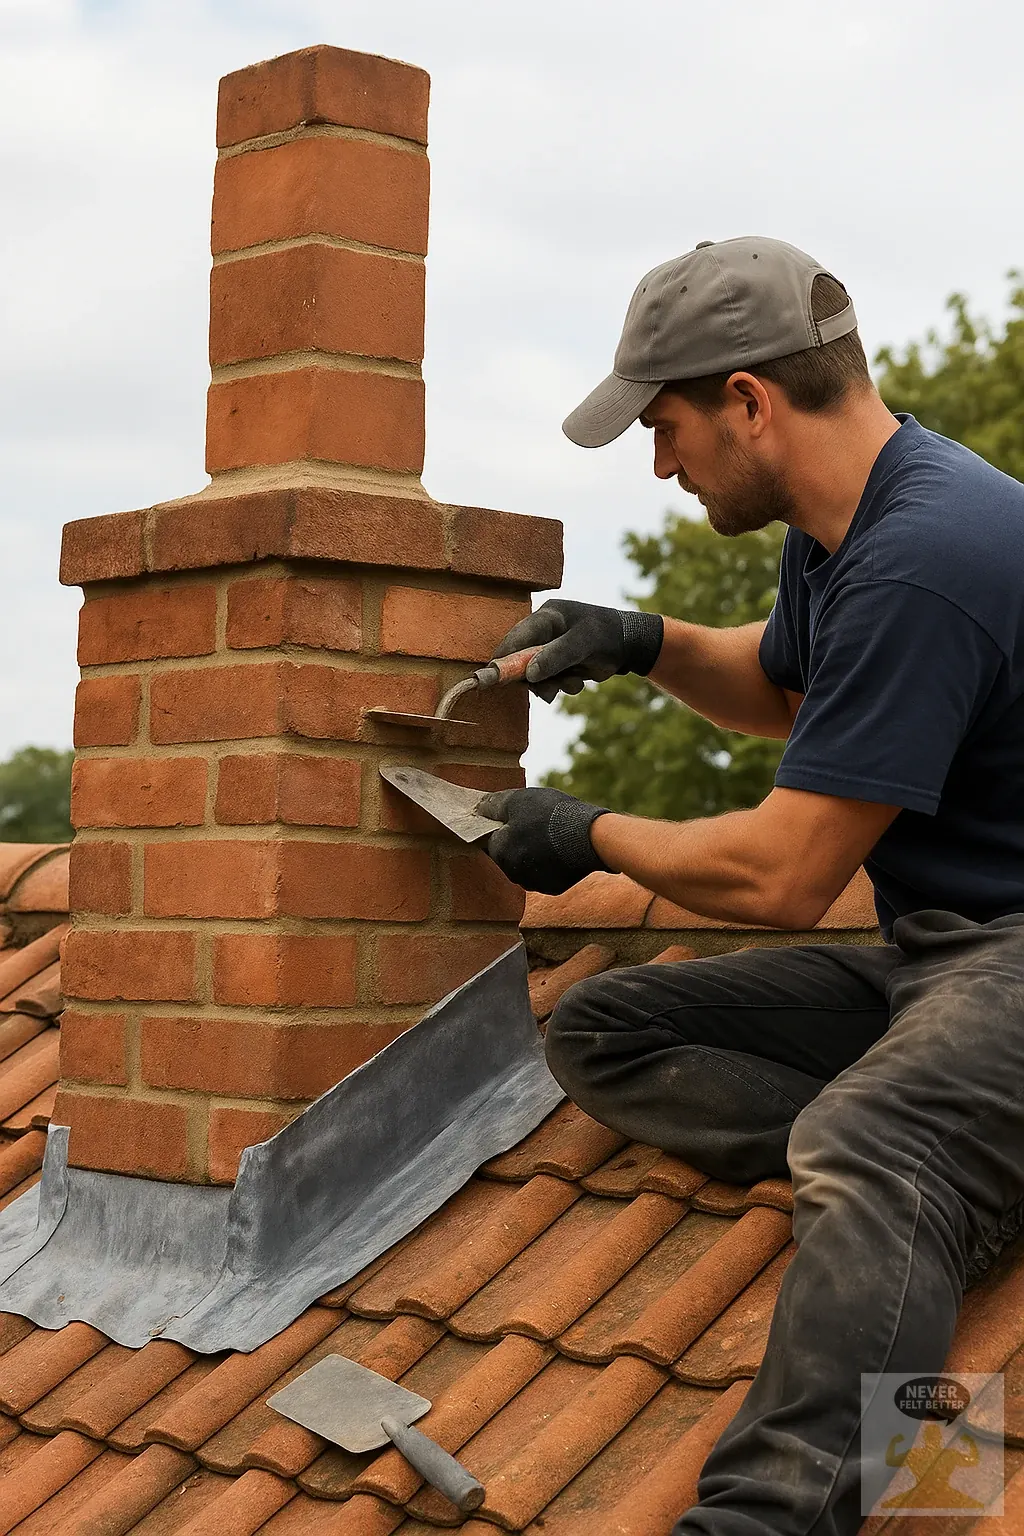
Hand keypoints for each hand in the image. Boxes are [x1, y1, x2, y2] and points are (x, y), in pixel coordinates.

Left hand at [477, 786, 610, 894]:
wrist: (591, 838)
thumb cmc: (550, 815)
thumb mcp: (518, 800)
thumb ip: (493, 805)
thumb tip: (479, 808)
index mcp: (499, 852)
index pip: (488, 838)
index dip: (500, 825)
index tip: (513, 815)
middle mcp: (511, 873)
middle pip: (507, 853)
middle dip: (515, 839)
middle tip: (534, 820)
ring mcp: (533, 883)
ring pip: (525, 864)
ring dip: (531, 851)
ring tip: (550, 832)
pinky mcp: (552, 888)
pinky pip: (544, 872)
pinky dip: (549, 861)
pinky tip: (561, 846)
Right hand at [492, 599, 663, 702]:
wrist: (629, 644)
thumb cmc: (606, 635)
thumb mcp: (583, 643)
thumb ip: (555, 656)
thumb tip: (528, 675)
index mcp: (546, 617)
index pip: (515, 638)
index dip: (503, 658)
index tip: (493, 678)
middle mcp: (543, 633)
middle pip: (521, 661)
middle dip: (534, 678)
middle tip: (548, 691)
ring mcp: (548, 649)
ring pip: (535, 676)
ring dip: (552, 685)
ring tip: (574, 684)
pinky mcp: (557, 664)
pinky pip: (548, 682)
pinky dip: (560, 687)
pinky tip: (578, 683)